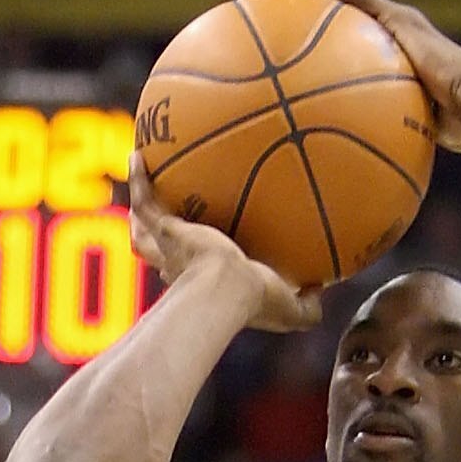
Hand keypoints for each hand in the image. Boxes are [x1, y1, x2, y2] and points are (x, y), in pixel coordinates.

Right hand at [127, 156, 324, 331]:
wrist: (229, 289)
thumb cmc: (255, 300)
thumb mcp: (291, 307)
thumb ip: (307, 304)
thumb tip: (322, 292)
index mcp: (205, 281)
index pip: (192, 273)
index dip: (192, 265)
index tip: (201, 253)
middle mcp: (180, 265)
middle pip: (160, 249)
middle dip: (158, 234)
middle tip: (163, 216)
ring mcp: (169, 246)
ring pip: (144, 223)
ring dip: (142, 201)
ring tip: (142, 174)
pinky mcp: (165, 229)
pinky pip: (146, 199)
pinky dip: (139, 178)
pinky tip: (138, 154)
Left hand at [297, 0, 460, 151]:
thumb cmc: (459, 124)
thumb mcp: (425, 131)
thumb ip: (407, 137)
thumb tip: (392, 167)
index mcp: (415, 56)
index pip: (381, 46)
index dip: (357, 45)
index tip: (331, 50)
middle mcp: (408, 32)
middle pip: (367, 18)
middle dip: (338, 15)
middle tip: (309, 15)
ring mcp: (404, 21)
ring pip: (359, 2)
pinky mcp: (399, 16)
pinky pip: (359, 0)